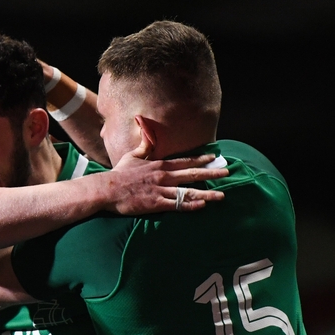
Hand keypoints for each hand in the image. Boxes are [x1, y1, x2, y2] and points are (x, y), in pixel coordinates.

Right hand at [105, 135, 226, 214]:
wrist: (107, 189)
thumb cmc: (119, 174)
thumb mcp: (132, 156)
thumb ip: (144, 145)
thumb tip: (146, 129)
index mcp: (159, 164)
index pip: (184, 161)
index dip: (200, 160)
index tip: (213, 158)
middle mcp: (163, 176)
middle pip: (192, 174)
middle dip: (211, 173)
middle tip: (227, 172)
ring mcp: (160, 190)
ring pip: (188, 191)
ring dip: (207, 193)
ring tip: (222, 196)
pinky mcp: (155, 203)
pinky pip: (177, 204)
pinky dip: (190, 205)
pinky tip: (202, 205)